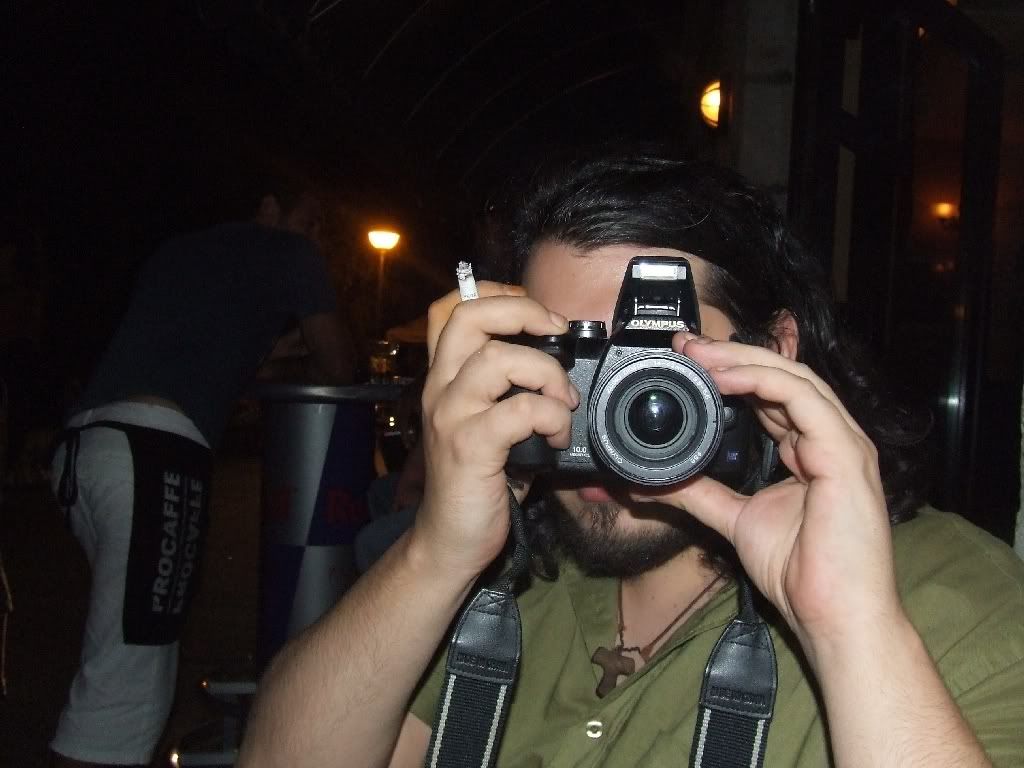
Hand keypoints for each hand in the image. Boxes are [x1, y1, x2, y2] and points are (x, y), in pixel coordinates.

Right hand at [414, 281, 578, 577]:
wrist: (449, 540)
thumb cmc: (477, 481)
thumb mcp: (488, 424)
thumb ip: (510, 391)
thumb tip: (562, 365)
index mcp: (445, 378)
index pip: (451, 308)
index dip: (496, 293)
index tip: (536, 313)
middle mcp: (440, 389)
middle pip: (470, 316)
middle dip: (524, 312)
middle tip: (557, 333)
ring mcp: (451, 416)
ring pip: (499, 359)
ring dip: (548, 375)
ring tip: (563, 403)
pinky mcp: (469, 447)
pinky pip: (519, 411)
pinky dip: (551, 418)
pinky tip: (557, 438)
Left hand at [635, 333, 902, 659]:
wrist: (834, 617)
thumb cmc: (802, 574)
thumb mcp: (736, 520)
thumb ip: (699, 494)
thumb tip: (650, 483)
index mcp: (812, 449)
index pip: (772, 393)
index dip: (731, 372)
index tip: (687, 362)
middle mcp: (831, 439)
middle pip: (782, 376)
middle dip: (731, 356)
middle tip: (686, 345)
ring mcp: (844, 444)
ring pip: (794, 378)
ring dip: (742, 361)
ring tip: (699, 354)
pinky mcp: (847, 456)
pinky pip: (803, 401)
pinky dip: (763, 382)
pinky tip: (726, 378)